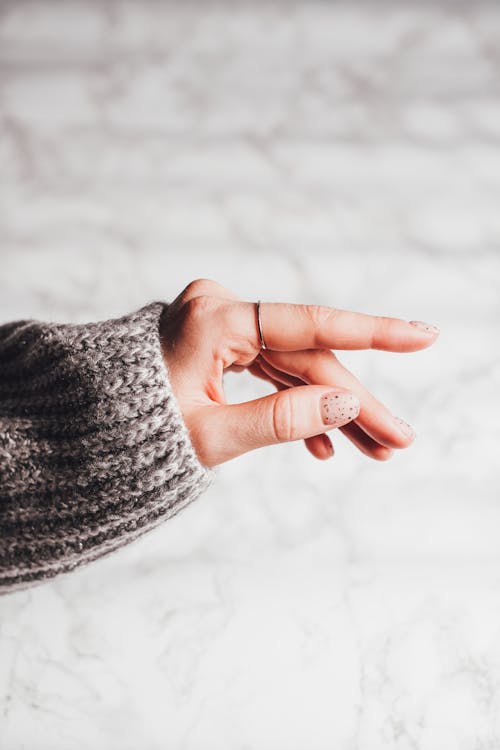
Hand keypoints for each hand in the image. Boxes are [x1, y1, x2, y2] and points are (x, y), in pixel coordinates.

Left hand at [159, 279, 439, 467]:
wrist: (92, 427)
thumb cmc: (137, 433)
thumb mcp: (211, 436)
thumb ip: (280, 420)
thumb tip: (345, 402)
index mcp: (213, 320)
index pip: (309, 326)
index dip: (372, 334)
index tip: (423, 335)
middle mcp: (220, 310)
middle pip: (307, 358)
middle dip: (353, 403)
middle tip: (397, 441)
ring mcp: (221, 324)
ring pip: (294, 368)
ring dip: (331, 409)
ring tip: (373, 451)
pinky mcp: (221, 341)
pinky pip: (270, 371)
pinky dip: (295, 404)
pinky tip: (323, 445)